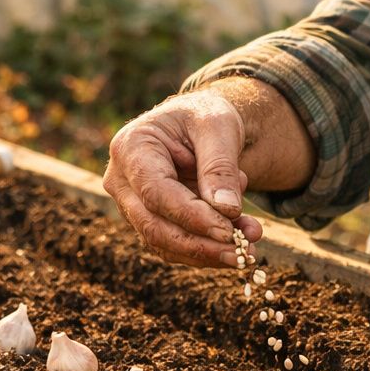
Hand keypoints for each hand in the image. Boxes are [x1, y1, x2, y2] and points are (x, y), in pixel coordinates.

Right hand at [103, 89, 264, 267]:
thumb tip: (227, 211)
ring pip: (164, 243)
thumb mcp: (218, 127)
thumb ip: (220, 167)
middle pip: (154, 226)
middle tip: (242, 254)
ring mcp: (132, 204)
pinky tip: (239, 244)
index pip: (156, 193)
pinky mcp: (150, 220)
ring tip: (247, 250)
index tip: (228, 232)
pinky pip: (174, 246)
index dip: (192, 216)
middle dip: (201, 245)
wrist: (201, 123)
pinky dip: (207, 249)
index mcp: (131, 148)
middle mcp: (122, 180)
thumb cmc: (205, 116)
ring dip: (208, 252)